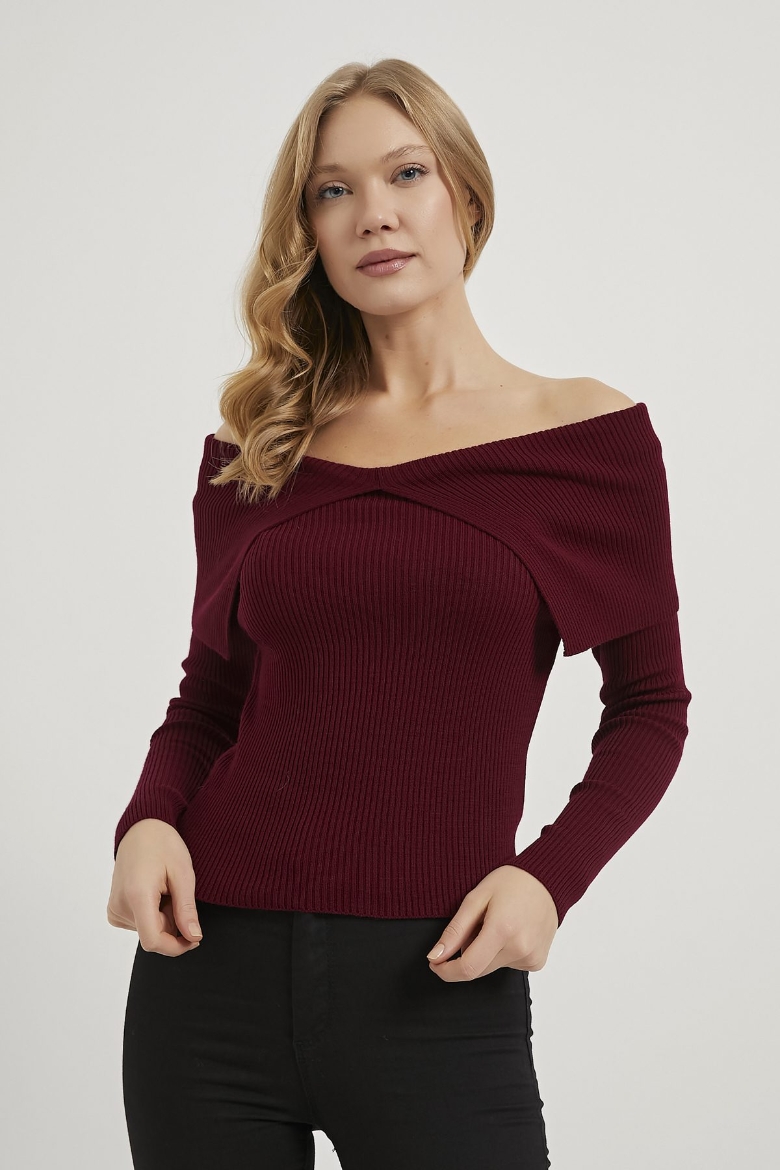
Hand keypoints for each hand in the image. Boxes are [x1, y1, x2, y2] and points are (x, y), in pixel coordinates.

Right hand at [107, 819, 203, 957]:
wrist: (141, 829)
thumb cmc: (164, 845)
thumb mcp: (183, 874)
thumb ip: (186, 909)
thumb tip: (193, 938)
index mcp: (137, 895)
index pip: (153, 941)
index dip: (176, 947)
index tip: (195, 938)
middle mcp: (120, 905)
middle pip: (153, 935)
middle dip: (173, 924)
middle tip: (178, 895)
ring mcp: (114, 908)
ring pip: (148, 930)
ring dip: (164, 918)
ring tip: (165, 890)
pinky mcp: (114, 910)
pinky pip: (139, 924)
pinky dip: (153, 914)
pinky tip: (155, 893)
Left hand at [426, 866, 558, 979]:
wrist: (547, 880)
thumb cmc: (511, 883)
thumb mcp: (476, 898)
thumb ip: (455, 931)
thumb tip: (435, 957)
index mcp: (502, 930)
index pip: (468, 968)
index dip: (446, 971)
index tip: (435, 963)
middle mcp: (519, 948)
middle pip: (478, 969)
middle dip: (466, 954)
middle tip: (475, 925)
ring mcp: (531, 958)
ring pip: (491, 967)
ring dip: (485, 952)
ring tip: (497, 923)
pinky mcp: (537, 962)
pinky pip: (507, 965)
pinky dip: (501, 953)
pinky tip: (511, 932)